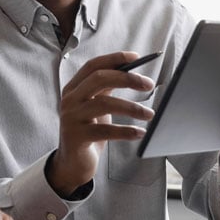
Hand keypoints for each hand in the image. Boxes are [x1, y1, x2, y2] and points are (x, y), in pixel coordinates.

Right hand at [47, 51, 155, 196]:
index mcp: (73, 88)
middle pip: (99, 79)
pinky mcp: (76, 137)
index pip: (93, 66)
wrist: (73, 162)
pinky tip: (140, 132)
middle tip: (148, 84)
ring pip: (103, 104)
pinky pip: (105, 131)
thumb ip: (107, 89)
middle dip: (127, 78)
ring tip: (149, 114)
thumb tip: (133, 73)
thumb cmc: (89, 130)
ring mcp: (71, 118)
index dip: (114, 59)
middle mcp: (69, 100)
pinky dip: (126, 131)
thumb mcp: (96, 106)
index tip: (136, 57)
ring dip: (131, 107)